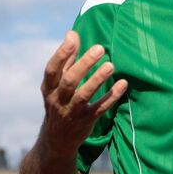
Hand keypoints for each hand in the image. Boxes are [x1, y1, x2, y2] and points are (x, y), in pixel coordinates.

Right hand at [39, 31, 127, 156]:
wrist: (57, 140)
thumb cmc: (59, 101)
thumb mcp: (57, 83)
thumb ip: (67, 59)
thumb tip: (71, 33)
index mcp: (49, 88)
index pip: (52, 69)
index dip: (62, 54)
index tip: (73, 39)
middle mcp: (58, 100)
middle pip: (69, 81)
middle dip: (84, 64)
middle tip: (100, 48)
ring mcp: (72, 112)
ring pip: (84, 95)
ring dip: (98, 79)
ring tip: (111, 65)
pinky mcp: (86, 121)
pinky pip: (100, 108)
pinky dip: (111, 96)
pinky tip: (123, 84)